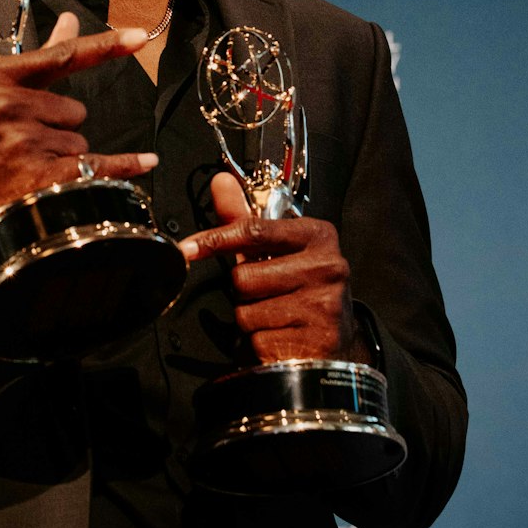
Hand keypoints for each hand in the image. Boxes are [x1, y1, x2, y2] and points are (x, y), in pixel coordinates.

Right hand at [0, 12, 156, 270]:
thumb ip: (35, 60)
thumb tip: (69, 22)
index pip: (61, 57)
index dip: (105, 46)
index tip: (138, 36)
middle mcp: (8, 107)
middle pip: (74, 110)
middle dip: (58, 129)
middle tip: (22, 146)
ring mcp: (23, 143)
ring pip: (79, 141)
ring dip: (62, 156)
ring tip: (24, 169)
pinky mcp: (40, 178)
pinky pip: (97, 167)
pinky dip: (122, 166)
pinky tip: (145, 163)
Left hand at [179, 172, 367, 364]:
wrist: (338, 340)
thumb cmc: (302, 287)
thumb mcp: (277, 249)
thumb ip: (244, 218)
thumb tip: (220, 181)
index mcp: (317, 236)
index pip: (255, 231)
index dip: (216, 239)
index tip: (189, 248)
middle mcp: (327, 268)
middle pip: (243, 278)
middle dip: (243, 290)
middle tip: (266, 293)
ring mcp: (324, 307)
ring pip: (246, 314)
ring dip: (250, 320)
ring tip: (276, 316)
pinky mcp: (316, 343)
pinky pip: (258, 343)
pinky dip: (260, 345)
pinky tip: (281, 337)